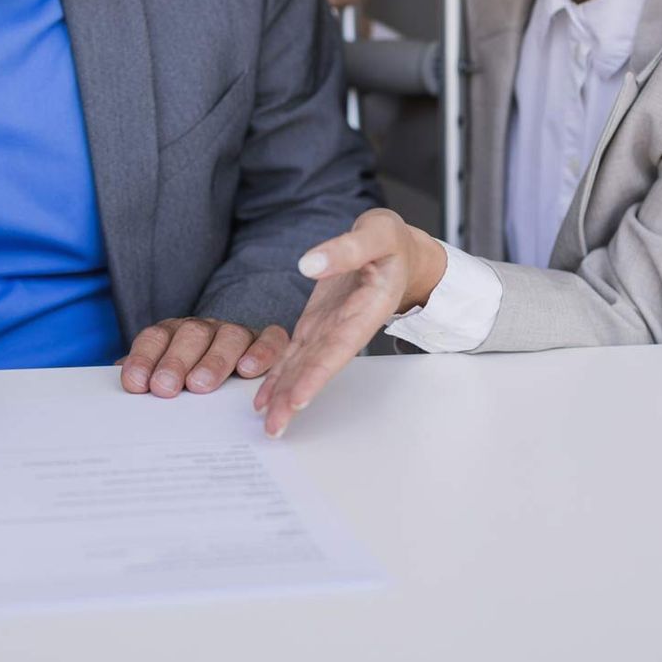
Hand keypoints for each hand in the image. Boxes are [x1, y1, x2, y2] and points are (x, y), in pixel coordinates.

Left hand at [119, 318, 289, 396]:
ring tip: (200, 385)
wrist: (239, 364)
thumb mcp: (167, 378)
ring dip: (213, 361)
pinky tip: (247, 370)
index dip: (144, 358)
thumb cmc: (193, 379)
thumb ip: (146, 378)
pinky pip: (270, 338)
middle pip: (190, 335)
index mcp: (174, 334)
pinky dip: (261, 351)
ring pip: (228, 337)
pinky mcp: (268, 340)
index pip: (155, 338)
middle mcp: (205, 329)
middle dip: (175, 361)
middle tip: (164, 387)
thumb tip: (125, 384)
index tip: (135, 384)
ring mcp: (237, 333)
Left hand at [254, 209, 446, 436]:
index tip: (298, 400)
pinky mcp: (316, 323)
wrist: (396, 251)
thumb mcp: (377, 232)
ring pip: (303, 366)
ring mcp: (329, 328)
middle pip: (317, 367)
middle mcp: (346, 327)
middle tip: (274, 429)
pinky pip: (295, 354)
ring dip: (284, 394)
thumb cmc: (391, 242)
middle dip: (295, 398)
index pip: (338, 348)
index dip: (317, 375)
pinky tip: (265, 398)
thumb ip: (346, 248)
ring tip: (266, 421)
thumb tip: (308, 263)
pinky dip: (279, 376)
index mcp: (365, 309)